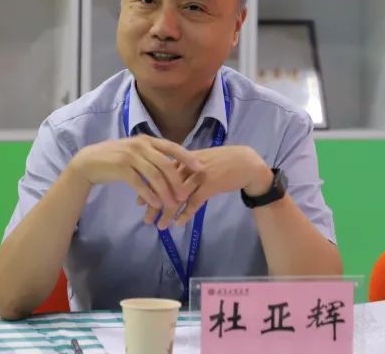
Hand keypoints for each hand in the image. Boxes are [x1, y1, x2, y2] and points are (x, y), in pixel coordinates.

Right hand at [69, 135, 202, 208]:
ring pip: (154, 175)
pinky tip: (156, 204)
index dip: (188, 157)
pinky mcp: (120, 168)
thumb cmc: (116, 158)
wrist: (89, 162)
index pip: (172, 147)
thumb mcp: (136, 152)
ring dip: (165, 191)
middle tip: (186, 194)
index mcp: (147, 140)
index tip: (200, 168)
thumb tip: (174, 165)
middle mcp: (140, 145)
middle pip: (165, 164)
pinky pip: (139, 183)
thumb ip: (153, 155)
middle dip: (177, 180)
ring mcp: (130, 156)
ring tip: (172, 204)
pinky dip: (149, 194)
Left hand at [140, 146, 272, 228]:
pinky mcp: (210, 185)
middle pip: (165, 186)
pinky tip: (178, 223)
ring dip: (167, 213)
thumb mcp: (201, 160)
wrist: (246, 163)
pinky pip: (194, 202)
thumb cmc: (224, 161)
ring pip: (177, 197)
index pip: (160, 174)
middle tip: (146, 219)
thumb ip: (185, 168)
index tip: (139, 202)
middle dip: (154, 204)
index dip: (148, 188)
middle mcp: (188, 166)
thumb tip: (169, 179)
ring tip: (160, 226)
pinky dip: (185, 214)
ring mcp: (198, 175)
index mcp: (184, 158)